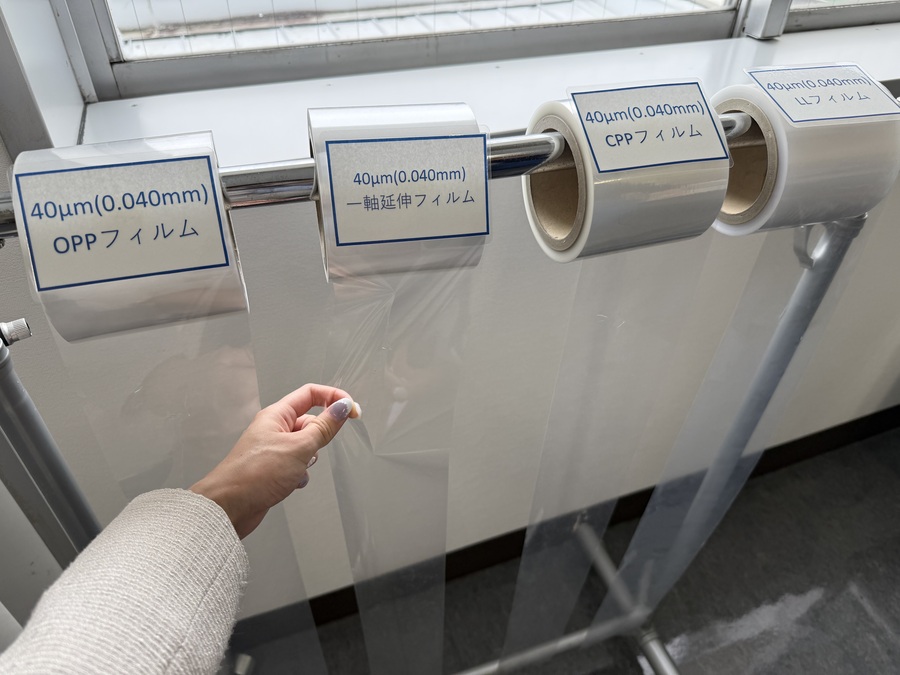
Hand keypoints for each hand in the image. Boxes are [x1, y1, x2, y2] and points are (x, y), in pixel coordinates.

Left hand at [190, 384, 359, 538]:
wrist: (229, 507)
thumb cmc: (254, 474)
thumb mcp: (299, 447)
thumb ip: (324, 427)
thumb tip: (342, 407)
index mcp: (277, 415)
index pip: (311, 394)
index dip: (334, 398)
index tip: (351, 410)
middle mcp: (274, 428)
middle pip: (310, 421)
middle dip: (319, 437)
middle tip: (315, 450)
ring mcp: (273, 449)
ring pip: (306, 446)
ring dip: (309, 459)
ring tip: (297, 469)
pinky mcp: (273, 468)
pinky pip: (297, 465)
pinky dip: (300, 475)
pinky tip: (291, 483)